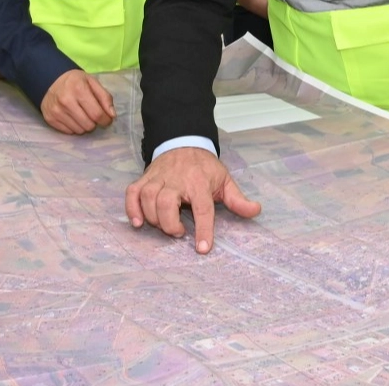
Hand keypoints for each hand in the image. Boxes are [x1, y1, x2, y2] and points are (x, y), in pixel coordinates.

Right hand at [40, 69, 115, 133]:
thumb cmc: (75, 81)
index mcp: (79, 89)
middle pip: (88, 125)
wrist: (49, 80)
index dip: (106, 120)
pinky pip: (69, 132)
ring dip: (84, 126)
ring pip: (79, 131)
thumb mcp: (92, 82)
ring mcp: (56, 111)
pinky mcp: (50, 119)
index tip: (107, 119)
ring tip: (82, 115)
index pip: (97, 114)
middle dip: (95, 123)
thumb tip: (112, 115)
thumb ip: (105, 97)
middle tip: (93, 115)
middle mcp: (66, 101)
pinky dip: (74, 127)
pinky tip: (73, 117)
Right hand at [125, 147, 261, 253]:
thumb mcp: (224, 179)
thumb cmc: (204, 166)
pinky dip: (132, 208)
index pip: (202, 208)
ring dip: (153, 218)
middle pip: (167, 203)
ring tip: (163, 226)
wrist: (184, 141)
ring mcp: (158, 178)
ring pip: (148, 198)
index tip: (202, 248)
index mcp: (199, 182)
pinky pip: (132, 193)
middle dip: (170, 224)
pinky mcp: (144, 178)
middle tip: (178, 232)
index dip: (203, 229)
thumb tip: (256, 211)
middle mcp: (177, 179)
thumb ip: (238, 199)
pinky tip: (138, 222)